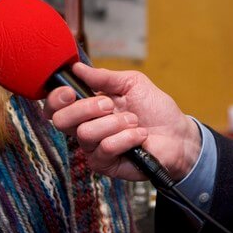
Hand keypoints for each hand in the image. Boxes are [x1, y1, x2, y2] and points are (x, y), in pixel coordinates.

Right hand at [44, 63, 201, 181]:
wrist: (177, 133)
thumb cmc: (155, 109)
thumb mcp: (132, 83)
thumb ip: (104, 76)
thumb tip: (77, 67)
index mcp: (86, 108)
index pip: (55, 107)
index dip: (56, 99)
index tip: (71, 91)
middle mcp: (85, 128)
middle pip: (62, 121)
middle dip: (86, 108)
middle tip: (109, 105)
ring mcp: (94, 149)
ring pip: (86, 134)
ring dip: (115, 123)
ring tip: (134, 121)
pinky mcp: (106, 165)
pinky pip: (106, 148)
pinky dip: (126, 138)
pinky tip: (140, 136)